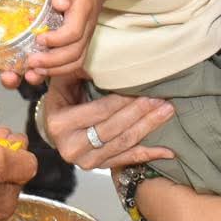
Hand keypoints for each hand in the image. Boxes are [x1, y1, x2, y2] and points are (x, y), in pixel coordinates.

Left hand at [25, 0, 104, 84]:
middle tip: (30, 62)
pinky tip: (40, 71)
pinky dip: (58, 70)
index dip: (56, 40)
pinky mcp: (80, 42)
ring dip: (54, 70)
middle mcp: (86, 27)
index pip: (73, 32)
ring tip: (33, 71)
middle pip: (75, 53)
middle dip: (52, 62)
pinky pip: (73, 62)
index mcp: (83, 10)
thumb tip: (60, 3)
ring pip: (76, 61)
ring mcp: (85, 36)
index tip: (38, 38)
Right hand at [41, 77, 174, 169]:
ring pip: (124, 144)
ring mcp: (85, 161)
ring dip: (148, 128)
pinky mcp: (98, 167)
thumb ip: (79, 69)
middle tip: (161, 100)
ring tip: (167, 112)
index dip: (123, 101)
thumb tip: (101, 54)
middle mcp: (71, 147)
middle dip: (140, 113)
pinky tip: (168, 151)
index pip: (99, 111)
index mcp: (60, 124)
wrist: (53, 126)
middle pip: (114, 129)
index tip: (144, 90)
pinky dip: (148, 155)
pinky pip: (126, 160)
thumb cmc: (61, 98)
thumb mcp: (64, 80)